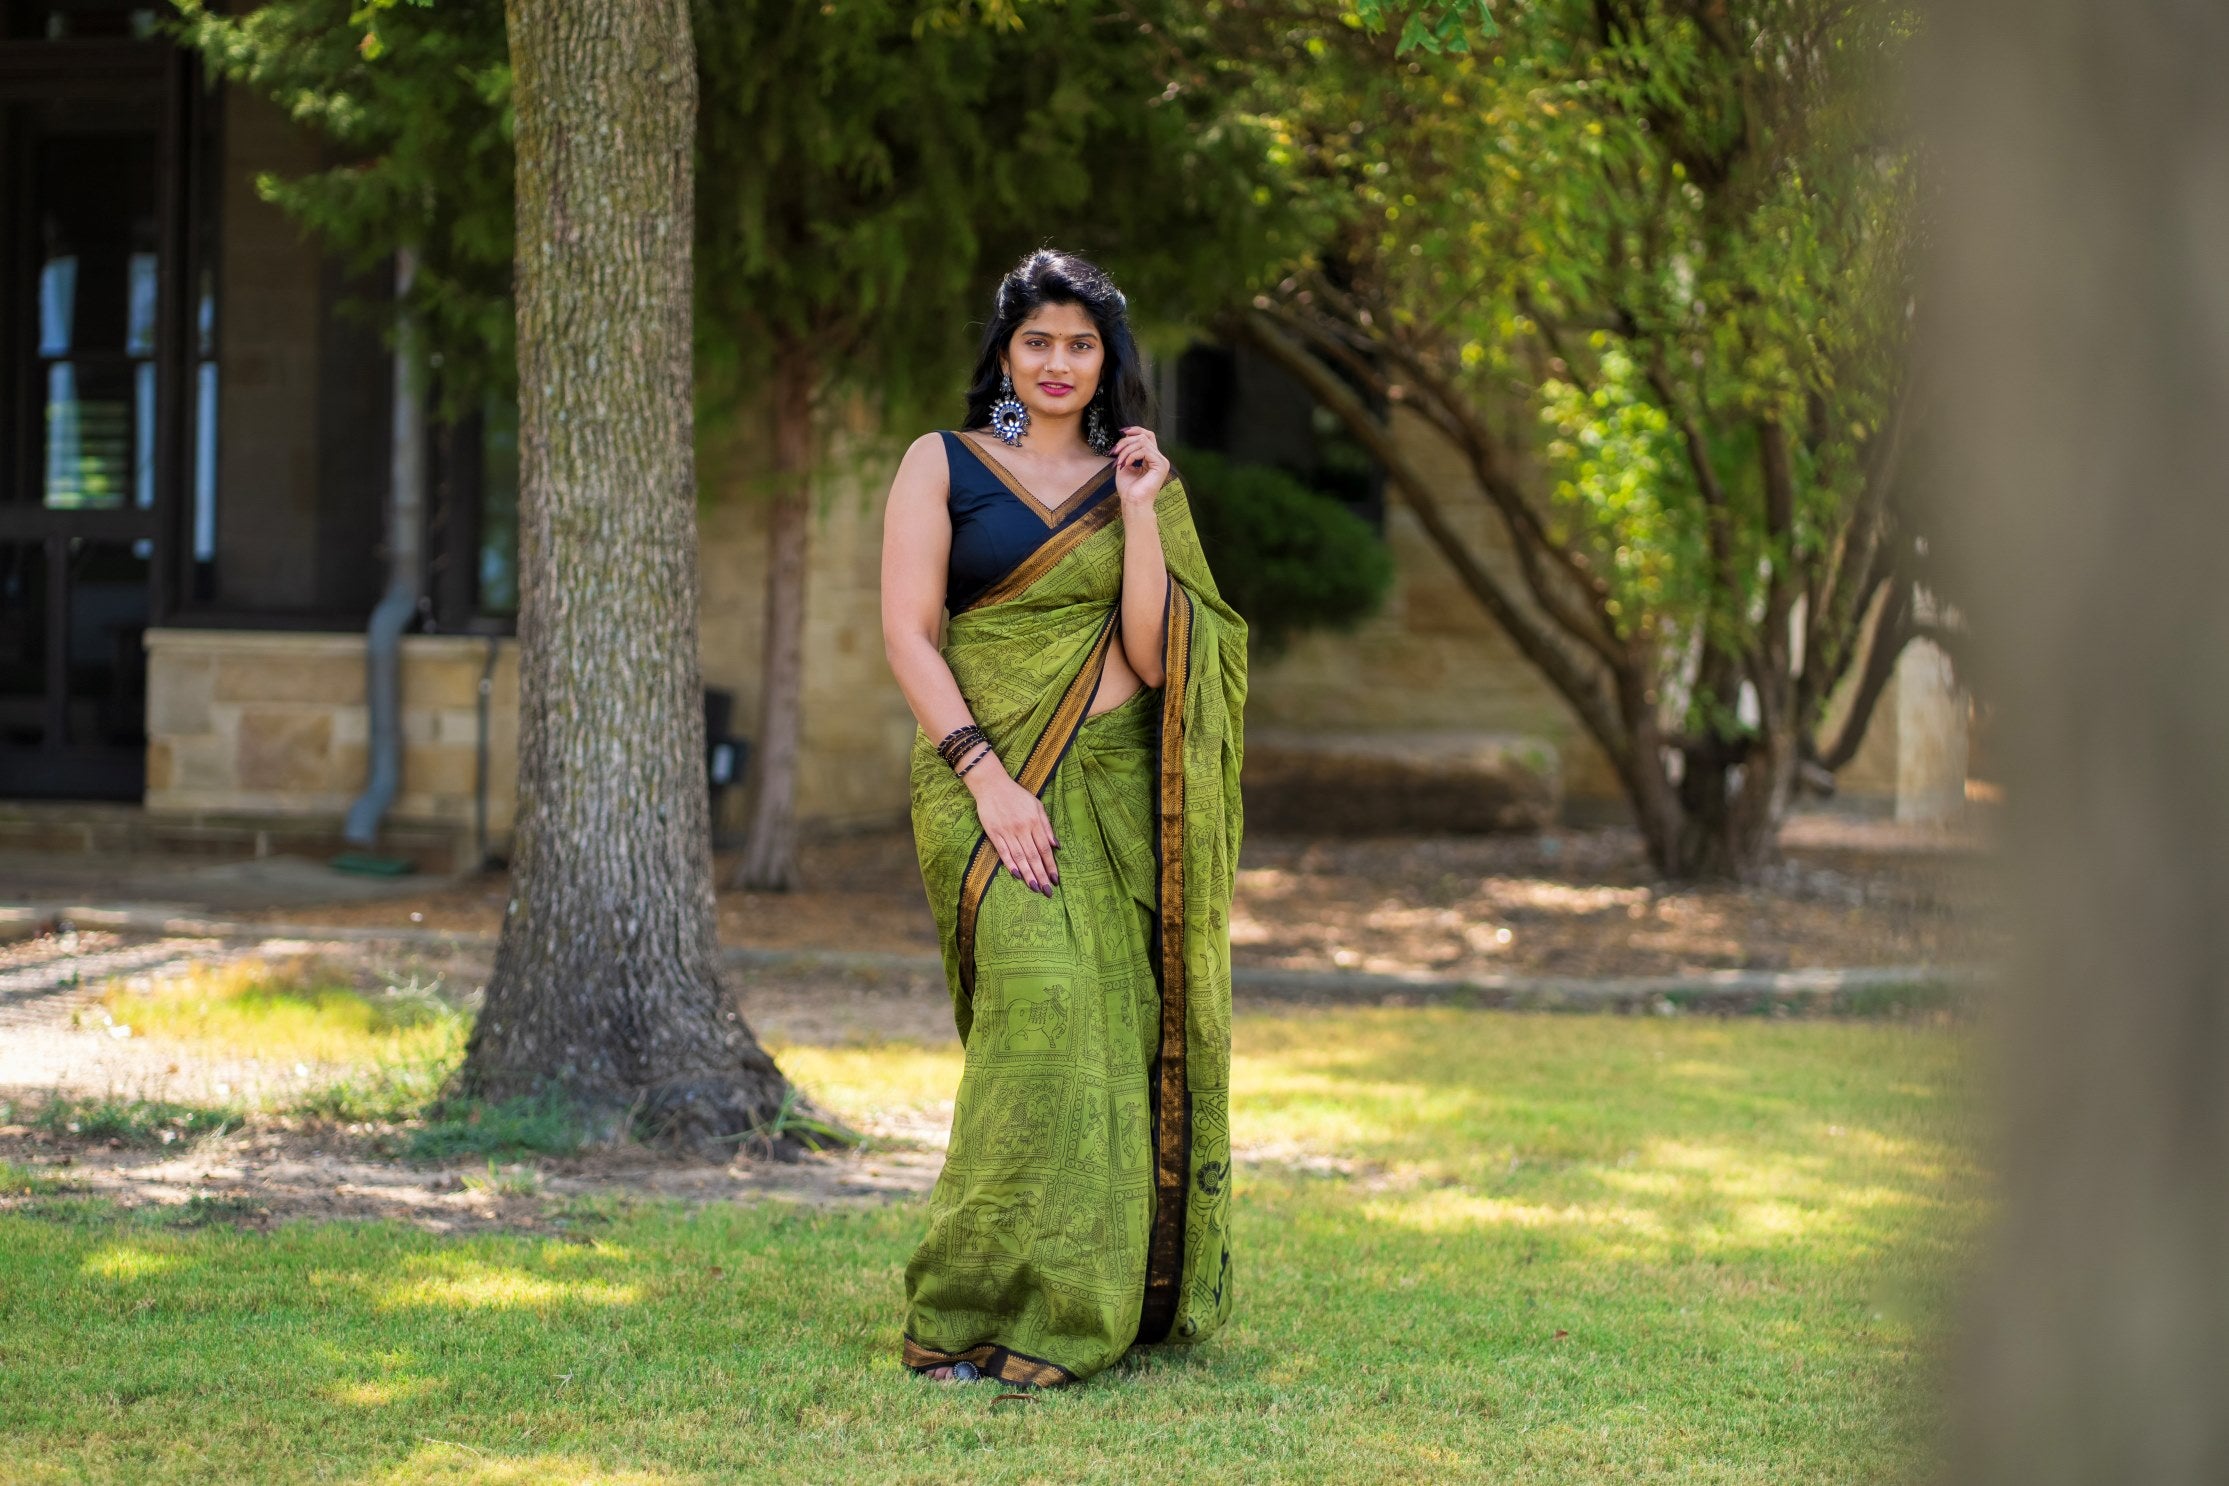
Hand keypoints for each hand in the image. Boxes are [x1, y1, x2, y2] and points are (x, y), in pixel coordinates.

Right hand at [966, 764, 1059, 896]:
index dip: (1051, 866)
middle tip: (1047, 892)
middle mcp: (1022, 828)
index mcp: (1034, 822)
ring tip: (1035, 888)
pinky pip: (1004, 852)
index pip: (1045, 848)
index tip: (1055, 880)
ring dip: (1028, 874)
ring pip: (1020, 857)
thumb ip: (1047, 825)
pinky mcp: (994, 833)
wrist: (992, 785)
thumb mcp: (1037, 805)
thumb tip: (1056, 846)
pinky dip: (1010, 864)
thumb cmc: (1017, 795)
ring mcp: (1007, 831)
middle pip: (1034, 856)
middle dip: (1041, 875)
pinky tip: (1017, 876)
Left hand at [1109, 425, 1169, 508]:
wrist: (1133, 504)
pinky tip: (1126, 465)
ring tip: (1119, 462)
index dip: (1136, 430)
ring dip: (1126, 450)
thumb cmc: (1128, 489)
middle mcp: (1159, 458)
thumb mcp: (1124, 465)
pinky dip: (1131, 456)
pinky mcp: (1161, 465)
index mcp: (1152, 458)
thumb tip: (1124, 437)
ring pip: (1143, 442)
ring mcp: (1162, 461)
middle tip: (1114, 452)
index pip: (1148, 436)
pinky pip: (1144, 451)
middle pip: (1144, 437)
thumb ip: (1126, 452)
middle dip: (1126, 441)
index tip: (1122, 431)